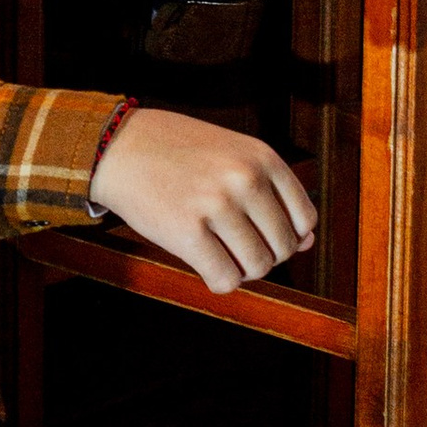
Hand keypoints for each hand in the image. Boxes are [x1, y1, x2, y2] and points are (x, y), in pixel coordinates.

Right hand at [89, 106, 318, 295]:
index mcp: (262, 157)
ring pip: (257, 267)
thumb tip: (308, 242)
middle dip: (263, 255)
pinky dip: (219, 280)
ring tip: (218, 252)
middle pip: (283, 248)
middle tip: (233, 244)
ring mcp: (217, 205)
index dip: (287, 236)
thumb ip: (272, 193)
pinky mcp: (187, 232)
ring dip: (241, 270)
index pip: (306, 219)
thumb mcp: (233, 154)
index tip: (261, 233)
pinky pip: (225, 279)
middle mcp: (245, 179)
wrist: (118, 146)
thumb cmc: (178, 152)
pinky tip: (203, 262)